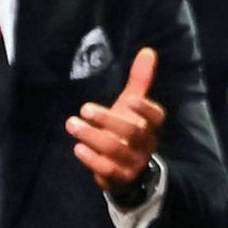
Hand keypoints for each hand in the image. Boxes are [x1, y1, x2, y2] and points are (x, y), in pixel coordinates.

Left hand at [66, 48, 165, 193]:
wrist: (128, 167)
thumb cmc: (127, 128)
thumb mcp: (133, 104)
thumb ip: (140, 80)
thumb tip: (147, 50)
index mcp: (152, 124)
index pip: (155, 116)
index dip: (144, 109)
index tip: (128, 100)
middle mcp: (146, 143)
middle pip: (132, 132)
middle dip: (107, 120)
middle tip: (84, 108)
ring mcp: (133, 161)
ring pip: (116, 150)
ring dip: (92, 136)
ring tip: (72, 124)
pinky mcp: (119, 176)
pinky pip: (107, 169)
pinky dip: (92, 159)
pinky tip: (78, 147)